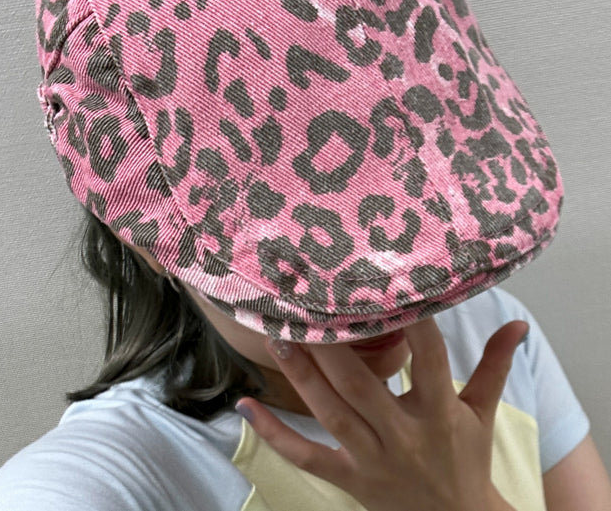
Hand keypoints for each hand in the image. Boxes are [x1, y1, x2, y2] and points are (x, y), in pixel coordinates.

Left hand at [235, 317, 526, 510]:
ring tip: (279, 339)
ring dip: (301, 376)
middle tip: (305, 310)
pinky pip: (305, 456)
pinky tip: (246, 407)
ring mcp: (371, 459)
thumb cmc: (467, 459)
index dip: (412, 323)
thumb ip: (495, 365)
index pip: (427, 359)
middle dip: (331, 349)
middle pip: (361, 386)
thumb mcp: (483, 411)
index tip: (389, 287)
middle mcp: (403, 434)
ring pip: (330, 413)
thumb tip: (518, 324)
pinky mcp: (349, 477)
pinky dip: (273, 434)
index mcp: (439, 412)